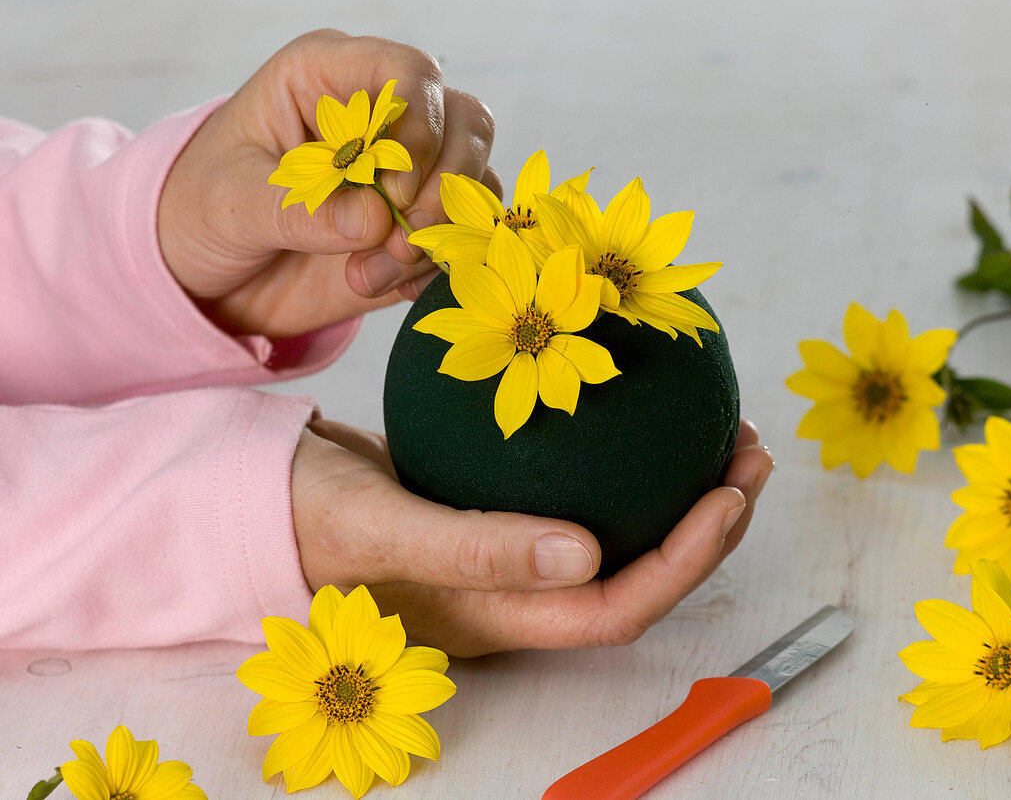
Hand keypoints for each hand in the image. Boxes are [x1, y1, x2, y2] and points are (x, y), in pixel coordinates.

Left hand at [158, 29, 500, 337]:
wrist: (206, 275)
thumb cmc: (203, 212)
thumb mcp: (232, 204)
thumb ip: (301, 209)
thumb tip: (375, 221)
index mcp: (328, 79)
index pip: (408, 72)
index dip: (419, 125)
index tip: (394, 188)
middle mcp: (381, 119)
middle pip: (465, 122)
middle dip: (447, 185)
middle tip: (403, 237)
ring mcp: (407, 176)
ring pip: (475, 185)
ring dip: (438, 237)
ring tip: (370, 274)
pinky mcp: (416, 229)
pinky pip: (461, 241)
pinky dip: (434, 268)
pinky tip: (379, 285)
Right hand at [291, 417, 773, 656]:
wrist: (255, 491)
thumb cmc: (307, 519)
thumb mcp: (385, 529)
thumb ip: (479, 550)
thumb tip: (585, 555)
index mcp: (499, 617)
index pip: (614, 606)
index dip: (685, 562)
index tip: (727, 492)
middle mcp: (515, 592)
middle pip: (634, 574)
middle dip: (705, 526)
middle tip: (745, 454)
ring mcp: (507, 552)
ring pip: (615, 531)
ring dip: (675, 489)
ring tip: (716, 432)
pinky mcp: (493, 507)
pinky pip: (575, 486)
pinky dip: (618, 452)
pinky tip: (630, 404)